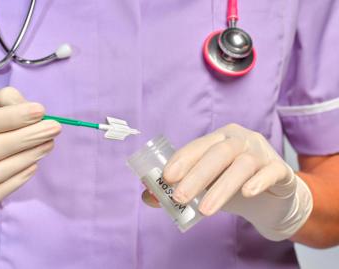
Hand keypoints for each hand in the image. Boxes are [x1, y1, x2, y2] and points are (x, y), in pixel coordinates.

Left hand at [144, 123, 312, 240]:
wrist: (272, 199)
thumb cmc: (232, 186)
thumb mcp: (204, 187)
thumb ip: (179, 188)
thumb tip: (147, 196)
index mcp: (218, 139)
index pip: (197, 146)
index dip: (181, 160)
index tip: (165, 178)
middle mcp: (240, 140)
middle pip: (218, 153)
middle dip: (196, 176)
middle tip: (179, 197)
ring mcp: (262, 152)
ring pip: (242, 164)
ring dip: (221, 188)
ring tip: (205, 210)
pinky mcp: (281, 169)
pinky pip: (271, 171)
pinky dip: (258, 181)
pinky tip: (247, 193)